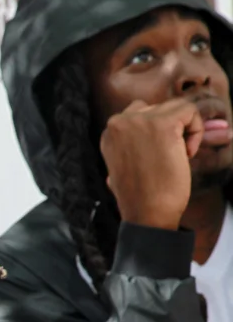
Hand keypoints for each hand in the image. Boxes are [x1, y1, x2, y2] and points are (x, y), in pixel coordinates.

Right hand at [99, 98, 202, 230]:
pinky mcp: (162, 124)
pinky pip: (190, 111)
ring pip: (175, 106)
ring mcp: (138, 121)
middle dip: (172, 129)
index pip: (140, 115)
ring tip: (179, 156)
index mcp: (108, 134)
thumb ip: (147, 147)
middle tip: (170, 159)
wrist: (146, 214)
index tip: (160, 157)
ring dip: (184, 129)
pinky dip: (196, 130)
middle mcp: (117, 122)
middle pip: (157, 108)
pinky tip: (186, 154)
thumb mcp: (134, 167)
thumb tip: (214, 131)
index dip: (158, 134)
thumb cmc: (141, 197)